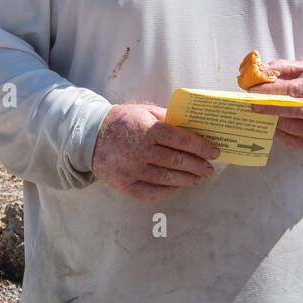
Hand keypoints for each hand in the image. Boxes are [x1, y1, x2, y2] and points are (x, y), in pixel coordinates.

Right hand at [92, 103, 219, 201]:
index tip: (214, 152)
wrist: (89, 137)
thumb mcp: (144, 111)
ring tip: (199, 178)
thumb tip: (193, 126)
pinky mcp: (125, 184)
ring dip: (187, 179)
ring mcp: (133, 170)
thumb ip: (168, 118)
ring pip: (168, 178)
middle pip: (178, 161)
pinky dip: (168, 191)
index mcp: (149, 130)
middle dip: (198, 165)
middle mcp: (142, 151)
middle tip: (209, 168)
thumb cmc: (122, 121)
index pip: (182, 140)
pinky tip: (178, 187)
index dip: (201, 147)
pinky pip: (151, 192)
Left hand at [246, 60, 302, 149]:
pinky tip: (276, 127)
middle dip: (272, 108)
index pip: (295, 89)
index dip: (272, 90)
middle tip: (254, 106)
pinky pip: (296, 143)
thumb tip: (260, 72)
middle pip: (297, 110)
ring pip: (294, 129)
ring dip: (275, 122)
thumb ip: (283, 68)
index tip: (253, 90)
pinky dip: (282, 136)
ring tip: (264, 115)